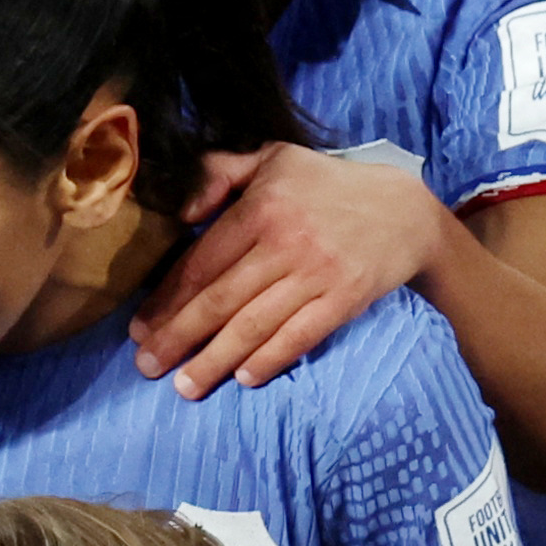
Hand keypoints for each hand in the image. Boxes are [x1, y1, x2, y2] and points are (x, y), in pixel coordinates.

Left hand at [138, 145, 450, 398]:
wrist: (405, 210)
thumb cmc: (327, 185)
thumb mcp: (272, 158)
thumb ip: (219, 172)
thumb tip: (181, 213)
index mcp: (261, 207)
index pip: (202, 262)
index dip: (167, 299)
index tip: (140, 329)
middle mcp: (286, 242)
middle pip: (220, 299)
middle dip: (178, 337)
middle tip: (148, 367)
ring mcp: (318, 274)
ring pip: (254, 324)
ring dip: (215, 360)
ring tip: (185, 387)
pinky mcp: (346, 299)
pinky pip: (301, 336)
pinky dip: (271, 359)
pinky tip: (244, 379)